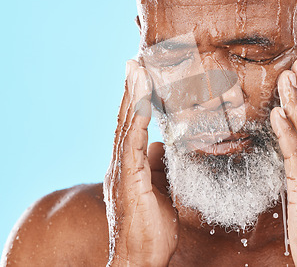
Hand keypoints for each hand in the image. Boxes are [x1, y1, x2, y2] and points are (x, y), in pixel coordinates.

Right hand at [103, 59, 177, 265]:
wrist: (140, 258)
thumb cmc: (151, 227)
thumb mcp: (161, 189)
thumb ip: (158, 166)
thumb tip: (162, 145)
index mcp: (130, 165)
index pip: (132, 125)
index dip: (136, 100)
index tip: (141, 75)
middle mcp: (121, 164)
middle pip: (125, 120)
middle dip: (130, 90)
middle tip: (134, 61)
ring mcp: (122, 171)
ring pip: (125, 127)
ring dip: (132, 97)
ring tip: (136, 70)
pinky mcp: (127, 180)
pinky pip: (131, 145)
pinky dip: (135, 122)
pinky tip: (141, 103)